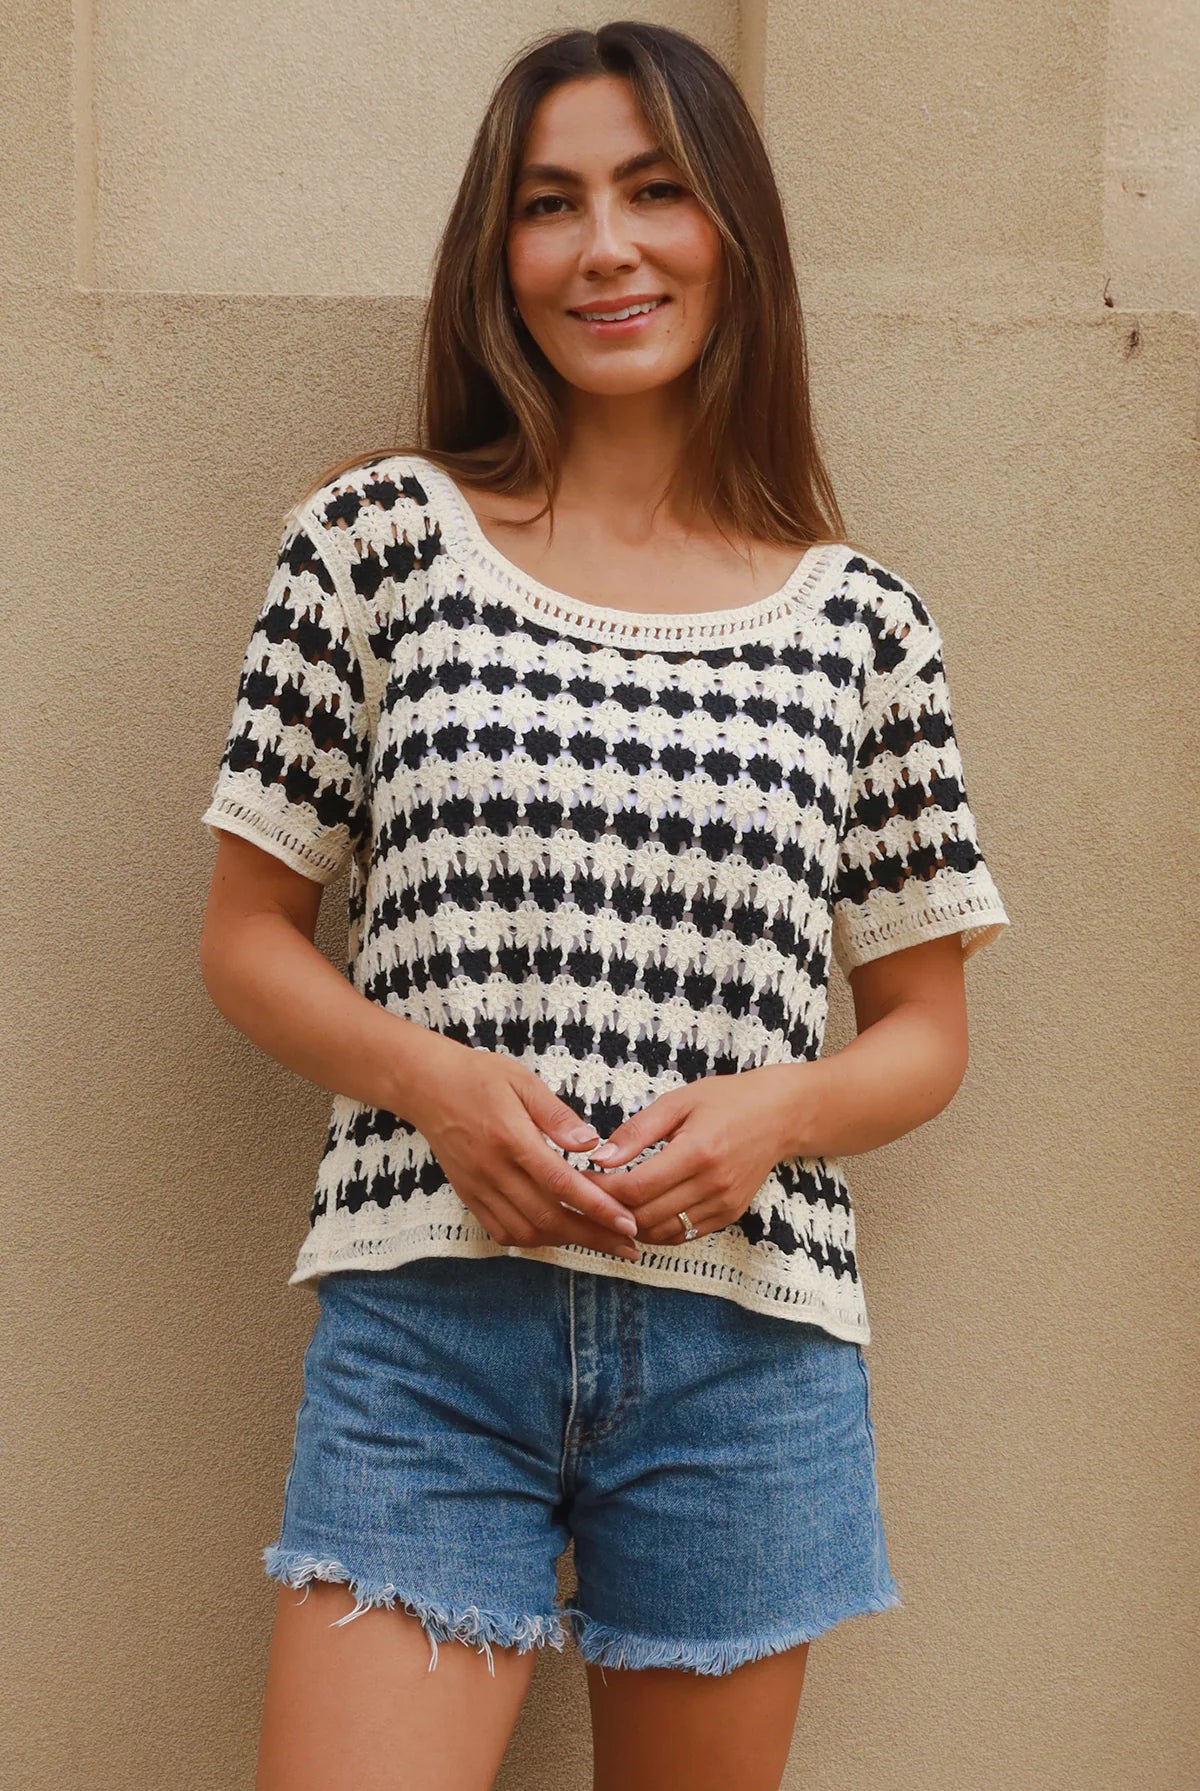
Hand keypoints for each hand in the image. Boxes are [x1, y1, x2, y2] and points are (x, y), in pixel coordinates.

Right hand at [405, 1038, 641, 1261]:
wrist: (425, 1085)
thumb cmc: (478, 1076)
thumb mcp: (523, 1081)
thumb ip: (557, 1115)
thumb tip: (591, 1143)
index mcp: (510, 1138)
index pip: (561, 1183)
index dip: (597, 1208)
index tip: (627, 1223)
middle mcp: (492, 1170)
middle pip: (548, 1216)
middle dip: (592, 1235)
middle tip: (628, 1244)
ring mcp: (477, 1187)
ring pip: (525, 1230)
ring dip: (564, 1240)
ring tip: (598, 1239)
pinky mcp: (468, 1195)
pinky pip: (501, 1231)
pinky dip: (532, 1238)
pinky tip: (555, 1232)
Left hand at [578, 1067, 807, 1244]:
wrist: (780, 1115)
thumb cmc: (726, 1100)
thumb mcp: (678, 1102)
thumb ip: (636, 1132)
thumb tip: (599, 1158)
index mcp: (697, 1151)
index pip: (637, 1187)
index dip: (602, 1189)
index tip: (580, 1180)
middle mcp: (713, 1184)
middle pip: (645, 1216)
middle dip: (610, 1210)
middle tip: (586, 1197)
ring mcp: (724, 1204)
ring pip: (662, 1232)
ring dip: (631, 1225)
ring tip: (610, 1207)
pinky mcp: (729, 1214)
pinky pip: (684, 1234)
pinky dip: (657, 1230)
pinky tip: (640, 1213)